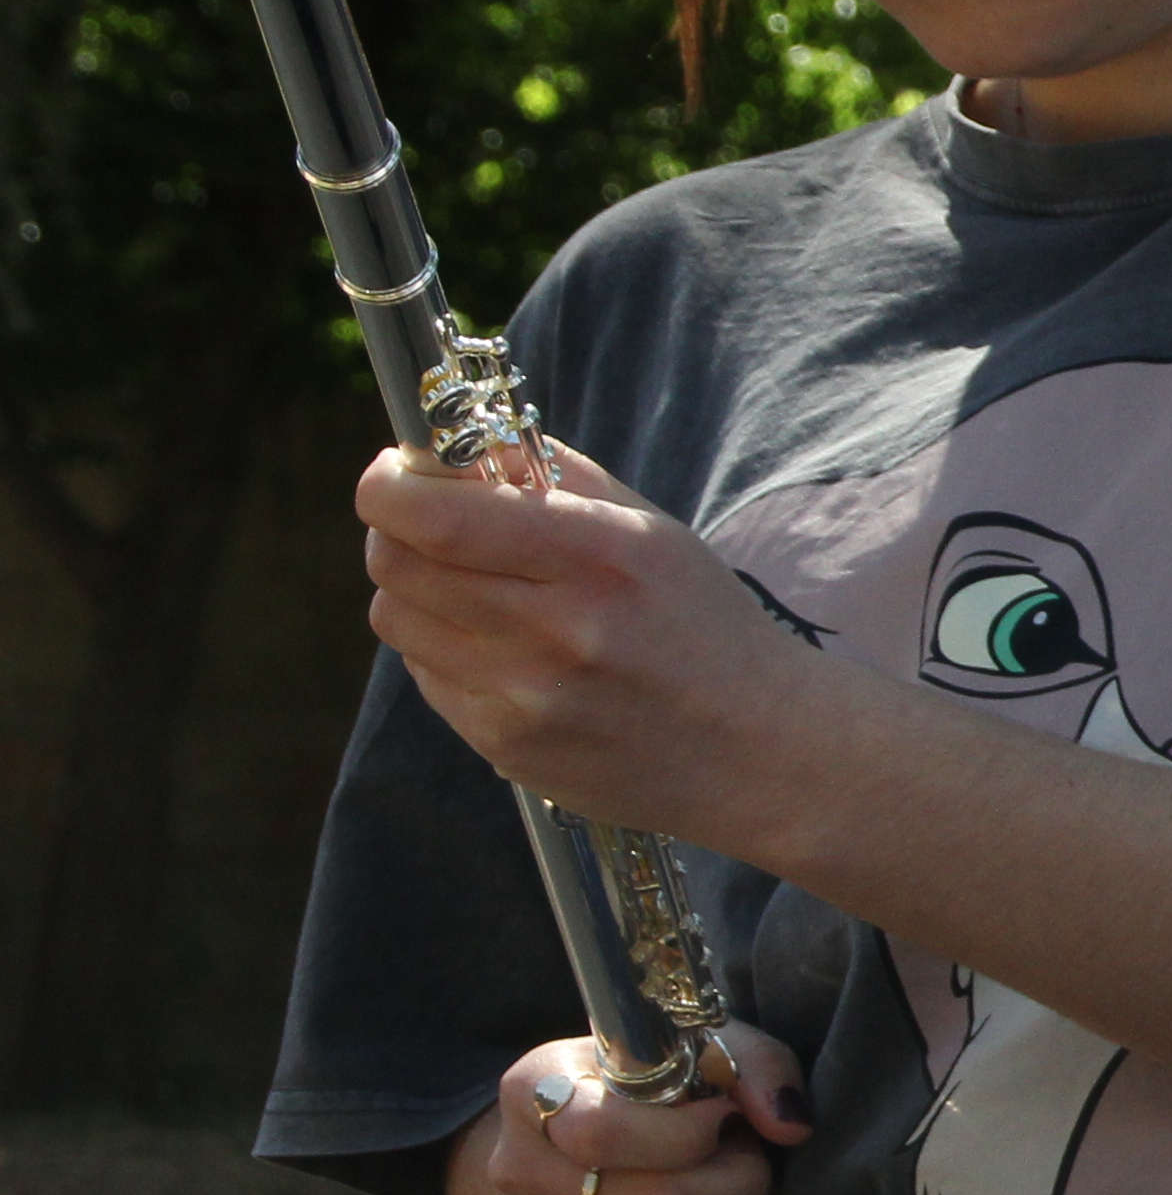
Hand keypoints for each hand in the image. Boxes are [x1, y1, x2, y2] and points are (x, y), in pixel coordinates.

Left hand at [359, 437, 834, 841]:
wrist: (758, 750)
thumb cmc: (705, 627)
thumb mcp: (652, 534)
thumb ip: (556, 479)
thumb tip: (458, 444)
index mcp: (601, 556)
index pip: (438, 517)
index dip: (389, 486)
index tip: (393, 472)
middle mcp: (558, 628)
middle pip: (398, 564)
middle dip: (395, 531)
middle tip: (425, 523)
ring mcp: (526, 696)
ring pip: (397, 619)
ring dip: (418, 592)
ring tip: (477, 591)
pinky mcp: (505, 746)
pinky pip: (426, 676)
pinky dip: (445, 650)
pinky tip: (506, 650)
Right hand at [462, 1024, 813, 1194]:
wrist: (602, 1135)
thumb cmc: (661, 1079)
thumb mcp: (707, 1043)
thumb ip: (756, 1068)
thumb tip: (789, 1126)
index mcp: (533, 1091)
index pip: (603, 1136)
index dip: (688, 1134)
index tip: (723, 1115)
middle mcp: (520, 1171)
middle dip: (739, 1184)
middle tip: (753, 1158)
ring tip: (747, 1189)